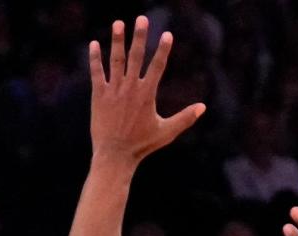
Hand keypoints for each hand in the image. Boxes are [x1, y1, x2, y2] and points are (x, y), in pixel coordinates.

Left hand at [89, 16, 205, 164]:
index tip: (167, 34)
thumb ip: (185, 118)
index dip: (162, 49)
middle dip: (139, 36)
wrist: (115, 155)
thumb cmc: (143, 145)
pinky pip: (96, 72)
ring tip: (119, 23)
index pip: (157, 66)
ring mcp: (113, 90)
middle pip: (136, 56)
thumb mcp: (167, 132)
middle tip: (142, 18)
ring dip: (117, 40)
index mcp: (147, 95)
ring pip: (115, 59)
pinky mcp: (98, 95)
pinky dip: (95, 57)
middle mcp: (130, 88)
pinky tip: (94, 44)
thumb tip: (203, 107)